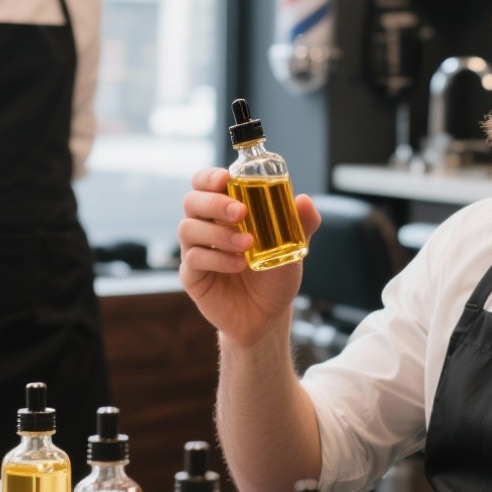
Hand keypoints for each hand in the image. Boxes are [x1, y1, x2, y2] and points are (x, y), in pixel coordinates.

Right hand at [178, 167, 321, 346]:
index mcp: (224, 213)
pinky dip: (217, 259)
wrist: (269, 314)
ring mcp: (196, 251)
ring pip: (188, 229)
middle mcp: (205, 227)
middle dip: (214, 202)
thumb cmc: (275, 275)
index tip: (226, 178)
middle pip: (191, 202)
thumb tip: (303, 200)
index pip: (204, 185)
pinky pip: (194, 259)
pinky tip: (239, 264)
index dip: (209, 177)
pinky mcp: (193, 277)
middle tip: (240, 212)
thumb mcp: (293, 247)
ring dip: (219, 233)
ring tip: (247, 244)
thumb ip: (300, 223)